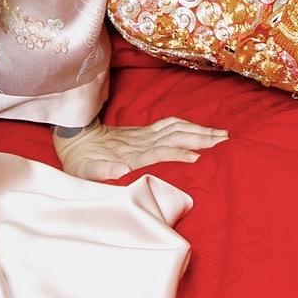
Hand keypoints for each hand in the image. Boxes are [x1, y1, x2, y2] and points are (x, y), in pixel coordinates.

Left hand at [53, 115, 226, 180]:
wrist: (72, 139)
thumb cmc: (79, 162)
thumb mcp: (83, 172)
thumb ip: (101, 171)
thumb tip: (120, 170)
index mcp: (130, 155)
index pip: (160, 152)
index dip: (178, 153)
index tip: (197, 157)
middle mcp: (140, 143)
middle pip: (175, 136)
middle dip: (200, 137)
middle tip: (224, 141)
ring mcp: (142, 135)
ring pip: (175, 128)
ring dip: (198, 129)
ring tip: (221, 134)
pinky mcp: (142, 132)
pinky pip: (168, 124)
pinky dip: (186, 124)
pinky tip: (198, 128)